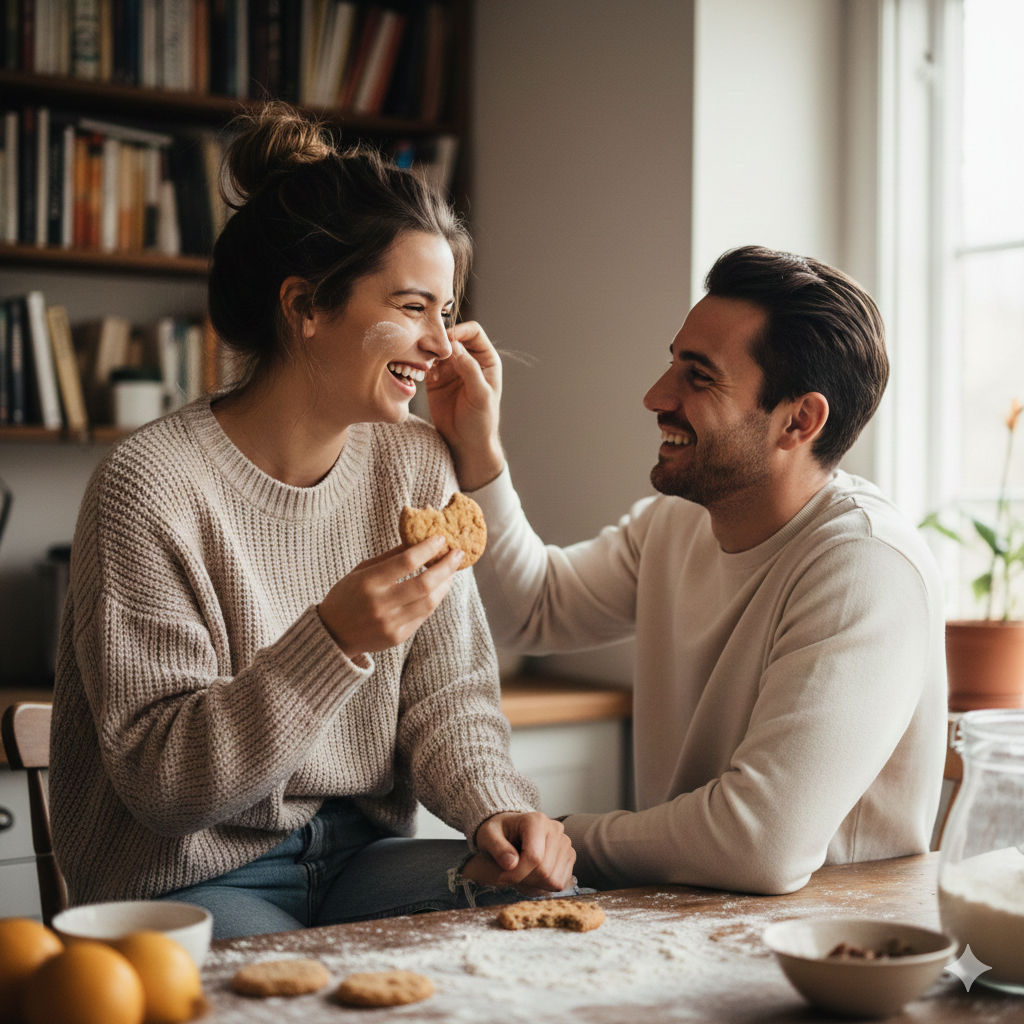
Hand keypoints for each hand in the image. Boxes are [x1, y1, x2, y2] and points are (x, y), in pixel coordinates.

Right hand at [318, 536, 462, 658]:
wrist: (332, 634)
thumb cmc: (347, 595)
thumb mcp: (362, 571)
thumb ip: (390, 557)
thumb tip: (420, 541)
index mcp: (369, 582)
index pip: (406, 562)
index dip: (427, 549)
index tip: (441, 538)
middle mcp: (380, 604)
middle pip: (424, 584)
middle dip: (445, 567)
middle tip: (457, 554)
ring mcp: (390, 623)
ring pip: (429, 602)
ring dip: (445, 584)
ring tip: (451, 571)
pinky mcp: (397, 637)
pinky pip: (423, 616)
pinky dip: (434, 599)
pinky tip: (439, 588)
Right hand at [425, 321, 505, 490]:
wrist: (466, 444)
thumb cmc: (481, 421)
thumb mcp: (480, 395)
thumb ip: (469, 369)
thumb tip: (454, 346)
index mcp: (486, 360)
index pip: (473, 332)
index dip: (460, 330)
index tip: (447, 339)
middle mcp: (468, 360)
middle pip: (451, 337)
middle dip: (439, 339)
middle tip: (428, 348)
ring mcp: (450, 369)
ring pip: (436, 348)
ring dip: (427, 350)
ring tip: (421, 361)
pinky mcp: (434, 379)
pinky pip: (424, 363)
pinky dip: (419, 363)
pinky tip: (418, 371)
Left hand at [467, 811, 575, 893]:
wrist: (511, 828)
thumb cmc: (499, 831)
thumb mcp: (489, 835)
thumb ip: (498, 848)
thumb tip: (511, 864)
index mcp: (537, 821)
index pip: (534, 857)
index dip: (517, 874)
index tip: (502, 877)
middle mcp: (555, 829)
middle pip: (545, 870)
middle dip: (524, 879)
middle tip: (511, 875)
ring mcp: (565, 842)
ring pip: (554, 879)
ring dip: (534, 883)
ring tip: (522, 872)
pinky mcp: (569, 855)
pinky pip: (561, 882)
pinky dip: (545, 885)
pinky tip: (533, 874)